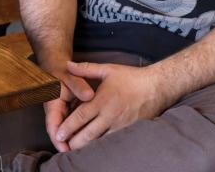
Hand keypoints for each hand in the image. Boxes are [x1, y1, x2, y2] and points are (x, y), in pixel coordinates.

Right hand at [44, 63, 94, 152]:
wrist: (59, 68)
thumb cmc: (63, 72)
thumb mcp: (70, 76)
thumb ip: (79, 85)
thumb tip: (90, 96)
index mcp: (52, 105)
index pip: (52, 125)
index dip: (58, 139)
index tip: (66, 149)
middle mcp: (56, 112)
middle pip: (59, 132)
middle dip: (67, 144)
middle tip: (78, 154)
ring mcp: (63, 114)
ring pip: (67, 130)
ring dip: (73, 139)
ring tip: (85, 150)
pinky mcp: (70, 113)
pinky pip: (74, 125)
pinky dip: (79, 131)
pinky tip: (90, 138)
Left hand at [53, 61, 168, 150]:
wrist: (156, 88)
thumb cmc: (131, 78)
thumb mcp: (107, 70)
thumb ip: (86, 68)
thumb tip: (68, 65)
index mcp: (102, 100)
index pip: (82, 116)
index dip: (68, 126)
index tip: (58, 134)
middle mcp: (110, 115)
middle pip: (89, 134)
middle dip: (74, 141)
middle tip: (62, 146)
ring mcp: (120, 125)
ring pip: (100, 141)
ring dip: (87, 146)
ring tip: (74, 149)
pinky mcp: (129, 131)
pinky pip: (112, 141)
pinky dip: (101, 145)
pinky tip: (93, 147)